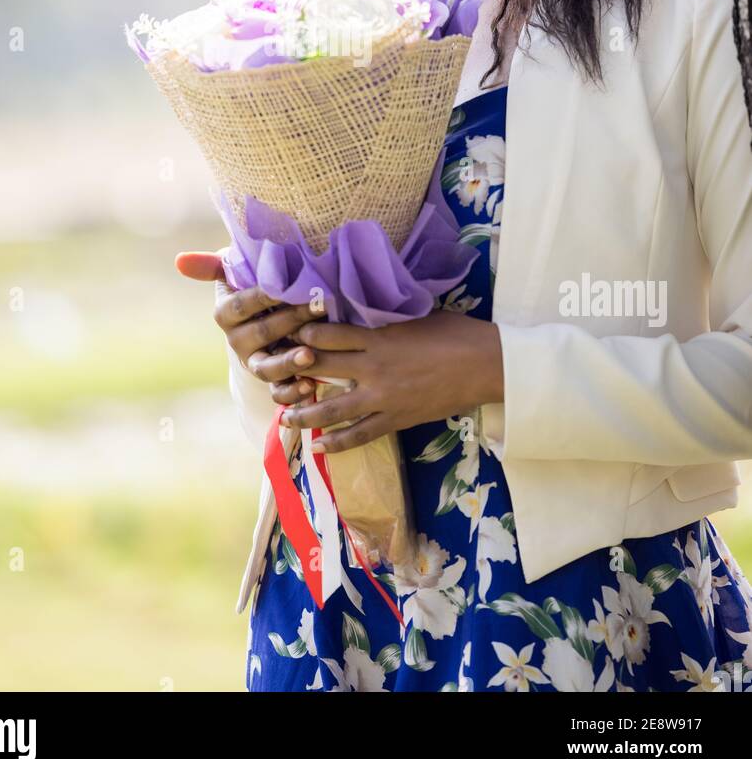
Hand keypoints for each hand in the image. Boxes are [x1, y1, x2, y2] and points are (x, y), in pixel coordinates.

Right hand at [174, 249, 325, 405]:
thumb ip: (211, 266)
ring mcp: (255, 362)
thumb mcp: (233, 274)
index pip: (241, 305)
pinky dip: (292, 392)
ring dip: (288, 363)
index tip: (285, 286)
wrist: (267, 319)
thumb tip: (180, 261)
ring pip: (266, 367)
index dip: (263, 296)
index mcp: (226, 314)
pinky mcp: (272, 381)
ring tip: (309, 355)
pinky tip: (309, 385)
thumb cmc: (254, 287)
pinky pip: (278, 392)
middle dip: (290, 320)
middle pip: (261, 333)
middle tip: (318, 306)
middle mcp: (238, 341)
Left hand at [277, 309, 504, 452]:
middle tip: (271, 375)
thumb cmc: (454, 332)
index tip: (285, 334)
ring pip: (332, 409)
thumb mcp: (414, 315)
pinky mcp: (396, 419)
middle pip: (320, 370)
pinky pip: (360, 435)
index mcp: (377, 336)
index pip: (325, 335)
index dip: (300, 335)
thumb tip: (359, 311)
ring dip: (304, 414)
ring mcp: (383, 397)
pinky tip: (319, 447)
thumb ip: (383, 318)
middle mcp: (373, 367)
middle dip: (292, 372)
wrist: (487, 365)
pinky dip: (337, 443)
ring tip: (286, 417)